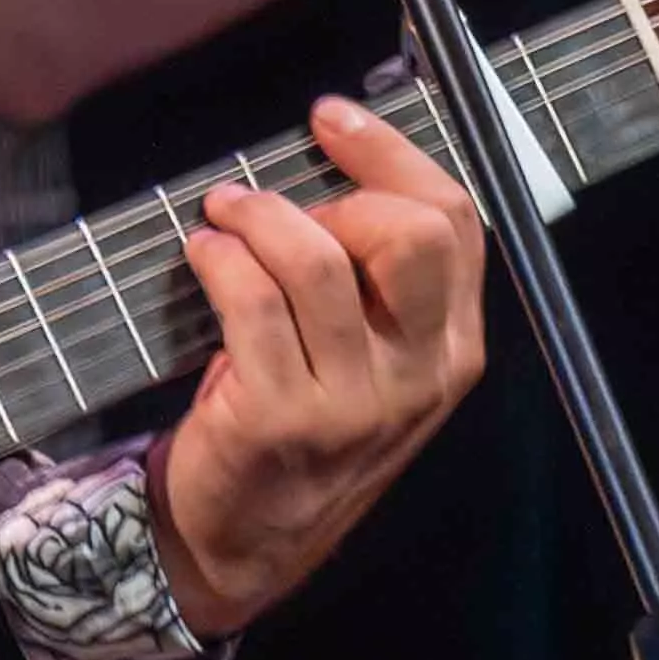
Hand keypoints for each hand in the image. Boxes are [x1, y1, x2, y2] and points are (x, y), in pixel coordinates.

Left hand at [157, 94, 494, 634]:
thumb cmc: (302, 425)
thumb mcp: (371, 361)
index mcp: (453, 351)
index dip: (390, 153)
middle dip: (338, 191)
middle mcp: (418, 376)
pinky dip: (219, 258)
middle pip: (410, 234)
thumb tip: (336, 165)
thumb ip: (378, 281)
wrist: (246, 541)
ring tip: (224, 216)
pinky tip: (203, 255)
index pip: (454, 223)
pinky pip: (251, 301)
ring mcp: (353, 403)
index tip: (332, 118)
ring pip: (316, 260)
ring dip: (258, 216)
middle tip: (281, 202)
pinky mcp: (280, 418)